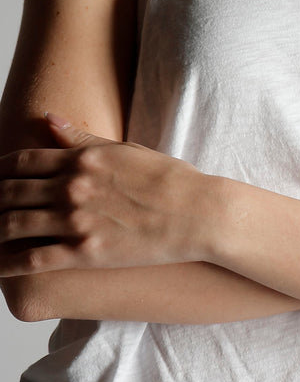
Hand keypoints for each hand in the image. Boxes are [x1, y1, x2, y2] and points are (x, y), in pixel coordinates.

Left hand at [0, 114, 209, 276]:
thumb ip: (82, 139)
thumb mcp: (125, 150)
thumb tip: (49, 118)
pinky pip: (33, 260)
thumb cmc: (169, 180)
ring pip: (12, 224)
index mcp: (81, 160)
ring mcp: (76, 220)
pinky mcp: (86, 252)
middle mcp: (72, 188)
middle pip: (10, 192)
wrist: (198, 212)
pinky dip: (6, 263)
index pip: (21, 161)